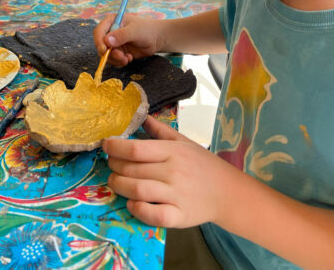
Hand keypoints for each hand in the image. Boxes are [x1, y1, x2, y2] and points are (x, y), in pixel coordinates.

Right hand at [93, 13, 163, 65]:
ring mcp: (114, 43)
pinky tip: (129, 58)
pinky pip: (113, 60)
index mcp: (111, 22)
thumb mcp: (134, 31)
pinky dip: (120, 62)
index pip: (99, 31)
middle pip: (101, 45)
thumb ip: (121, 35)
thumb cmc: (146, 30)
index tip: (104, 50)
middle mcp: (110, 32)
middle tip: (121, 56)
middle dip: (109, 53)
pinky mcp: (118, 52)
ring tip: (127, 58)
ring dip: (116, 59)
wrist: (157, 39)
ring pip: (107, 55)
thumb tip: (107, 41)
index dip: (99, 41)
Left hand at [103, 115, 233, 227]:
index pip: (136, 148)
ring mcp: (176, 195)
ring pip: (138, 190)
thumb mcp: (184, 142)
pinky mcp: (179, 216)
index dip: (115, 147)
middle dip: (114, 167)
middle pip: (132, 169)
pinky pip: (152, 214)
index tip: (105, 145)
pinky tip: (132, 203)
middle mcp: (173, 171)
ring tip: (114, 182)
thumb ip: (160, 130)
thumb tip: (141, 116)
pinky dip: (137, 209)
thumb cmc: (202, 164)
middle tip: (110, 165)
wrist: (227, 191)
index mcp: (173, 151)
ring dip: (119, 186)